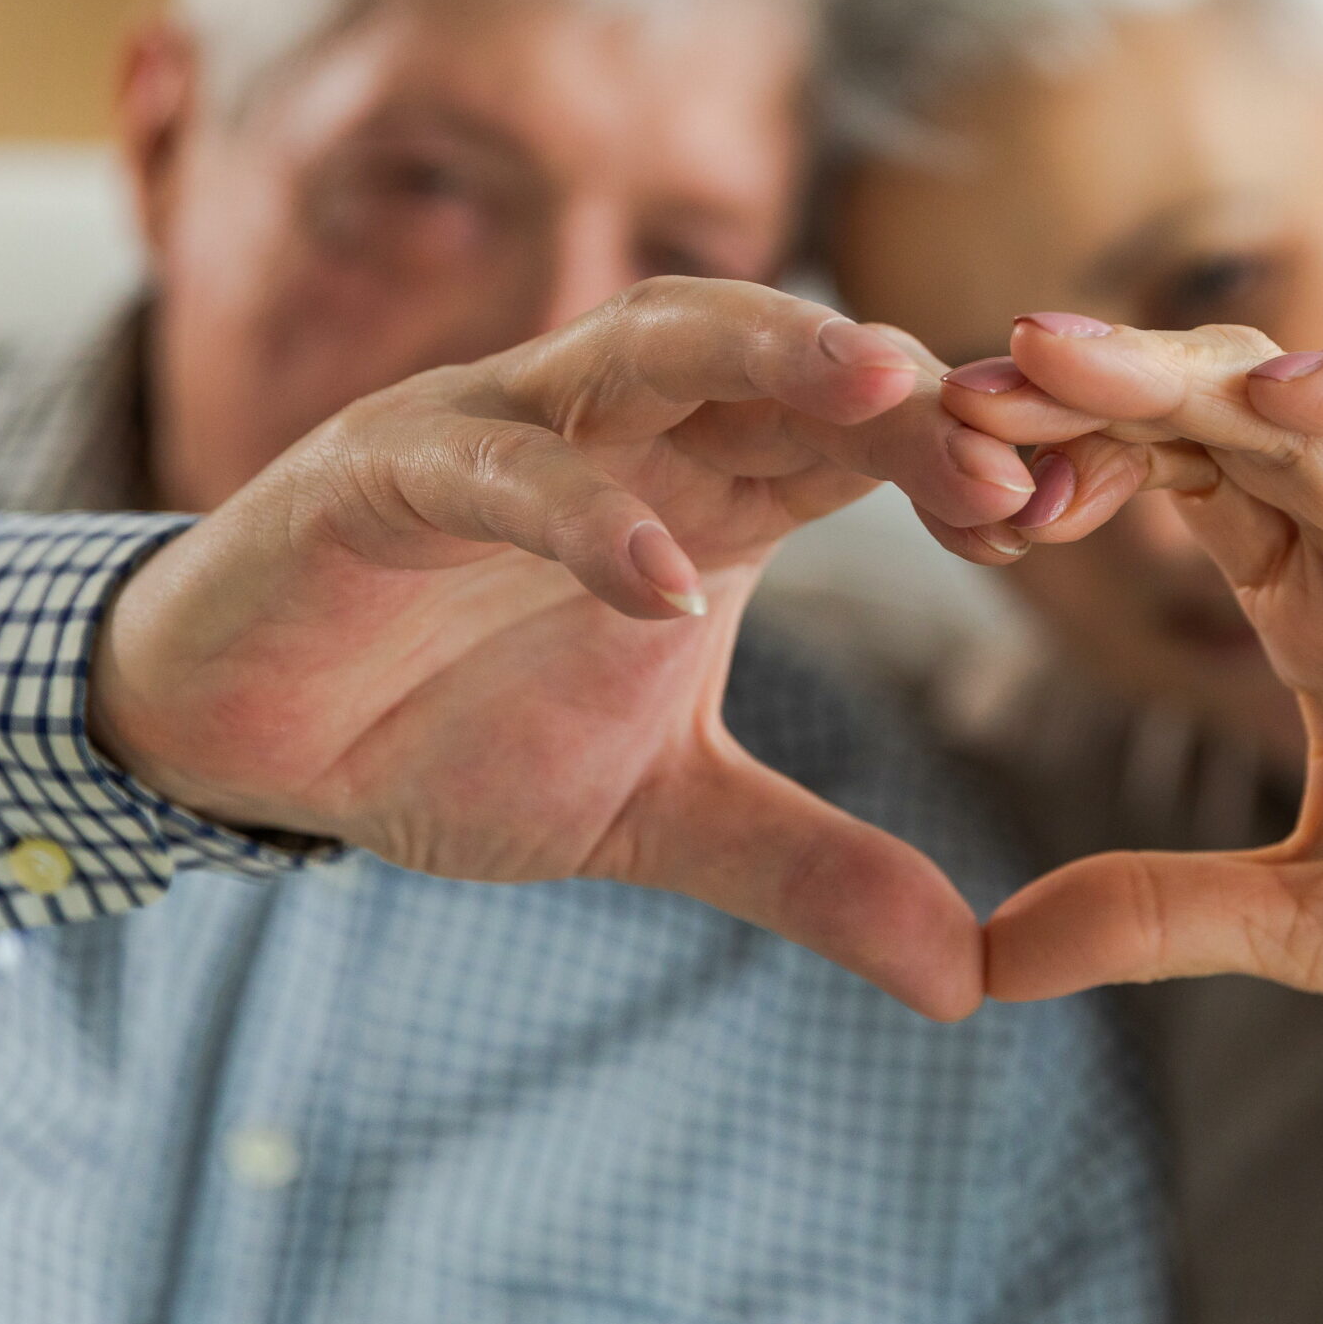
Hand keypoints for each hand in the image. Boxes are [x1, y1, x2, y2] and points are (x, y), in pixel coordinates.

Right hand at [89, 277, 1040, 1020]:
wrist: (247, 738)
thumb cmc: (446, 734)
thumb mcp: (656, 815)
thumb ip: (808, 868)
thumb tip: (971, 982)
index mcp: (703, 487)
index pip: (861, 440)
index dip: (965, 462)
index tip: (1075, 521)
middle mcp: (619, 429)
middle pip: (784, 361)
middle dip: (905, 390)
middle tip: (1022, 451)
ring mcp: (500, 429)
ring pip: (650, 340)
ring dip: (768, 354)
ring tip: (884, 393)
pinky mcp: (382, 470)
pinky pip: (494, 466)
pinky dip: (577, 513)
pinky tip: (659, 584)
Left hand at [948, 318, 1322, 1099]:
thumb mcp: (1311, 921)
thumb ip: (1159, 915)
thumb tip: (985, 960)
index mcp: (1318, 613)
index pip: (1172, 482)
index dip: (1062, 462)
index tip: (945, 484)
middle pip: (1217, 419)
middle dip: (1089, 391)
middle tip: (954, 385)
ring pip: (1317, 406)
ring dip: (1187, 373)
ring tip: (1058, 359)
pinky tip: (1278, 401)